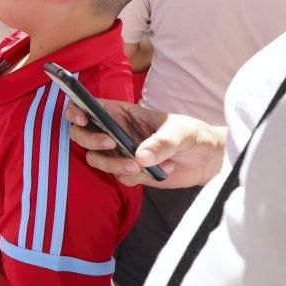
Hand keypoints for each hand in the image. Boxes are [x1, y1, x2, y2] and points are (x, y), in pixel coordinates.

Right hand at [66, 99, 225, 188]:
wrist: (209, 160)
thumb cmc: (192, 134)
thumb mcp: (180, 132)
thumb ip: (161, 142)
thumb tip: (139, 157)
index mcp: (123, 113)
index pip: (90, 107)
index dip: (77, 110)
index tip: (81, 118)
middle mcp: (116, 131)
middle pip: (82, 135)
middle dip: (90, 140)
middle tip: (110, 144)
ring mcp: (121, 153)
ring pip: (96, 159)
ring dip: (112, 164)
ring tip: (139, 166)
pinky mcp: (130, 172)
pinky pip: (119, 177)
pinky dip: (136, 177)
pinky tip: (161, 170)